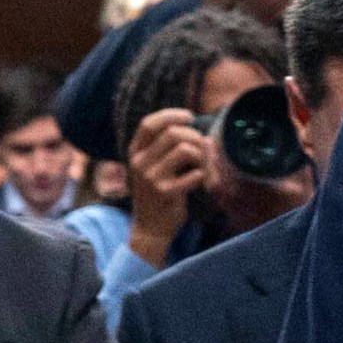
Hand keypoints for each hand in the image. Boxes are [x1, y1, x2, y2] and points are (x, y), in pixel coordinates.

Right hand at [124, 108, 209, 266]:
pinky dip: (203, 175)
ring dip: (201, 155)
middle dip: (195, 136)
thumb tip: (206, 136)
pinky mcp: (164, 193)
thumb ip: (174, 148)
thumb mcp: (157, 167)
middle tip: (202, 148)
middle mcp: (139, 162)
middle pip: (173, 133)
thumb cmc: (159, 192)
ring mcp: (150, 178)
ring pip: (185, 150)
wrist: (151, 227)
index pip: (148, 124)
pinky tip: (199, 181)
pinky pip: (194, 174)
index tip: (190, 116)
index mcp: (136, 152)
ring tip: (201, 166)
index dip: (171, 115)